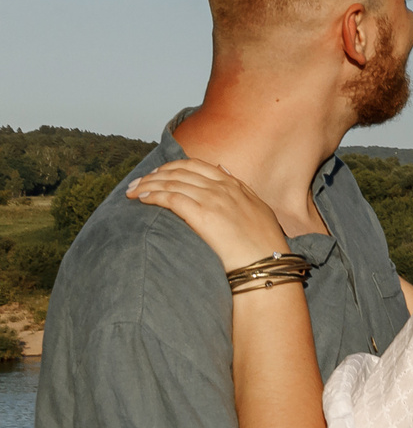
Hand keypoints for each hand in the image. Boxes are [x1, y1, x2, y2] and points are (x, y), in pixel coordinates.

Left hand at [126, 158, 291, 270]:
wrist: (265, 261)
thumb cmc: (263, 242)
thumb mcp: (257, 207)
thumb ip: (240, 188)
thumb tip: (224, 169)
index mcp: (234, 185)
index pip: (197, 166)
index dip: (173, 167)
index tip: (157, 173)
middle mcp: (222, 187)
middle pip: (180, 171)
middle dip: (155, 174)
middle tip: (137, 182)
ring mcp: (213, 199)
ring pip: (173, 182)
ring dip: (149, 184)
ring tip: (132, 190)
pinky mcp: (202, 215)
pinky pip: (172, 198)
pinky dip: (154, 195)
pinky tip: (142, 198)